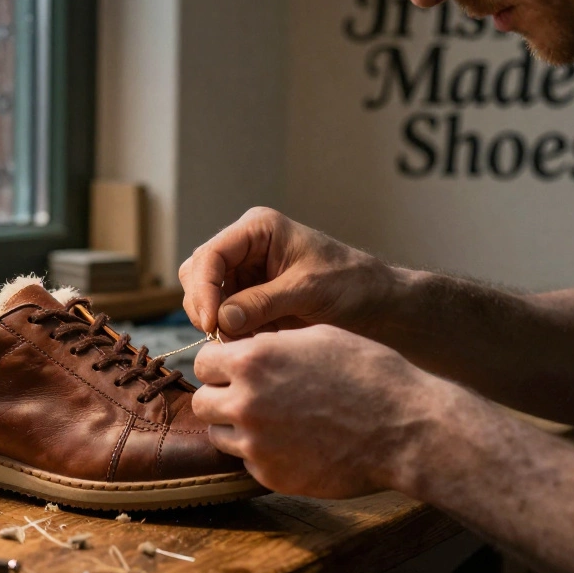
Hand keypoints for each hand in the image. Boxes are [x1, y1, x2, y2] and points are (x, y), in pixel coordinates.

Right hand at [179, 207, 397, 338]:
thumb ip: (263, 302)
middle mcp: (244, 247)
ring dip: (216, 322)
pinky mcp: (247, 298)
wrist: (374, 302)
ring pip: (205, 297)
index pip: (211, 255)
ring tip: (242, 342)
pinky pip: (222, 316)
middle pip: (198, 273)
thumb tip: (221, 319)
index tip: (211, 323)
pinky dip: (229, 332)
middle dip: (204, 306)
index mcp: (257, 229)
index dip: (204, 289)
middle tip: (219, 337)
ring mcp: (244, 273)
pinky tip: (250, 343)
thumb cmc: (350, 283)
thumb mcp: (308, 290)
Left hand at [192, 326, 452, 498]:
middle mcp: (246, 402)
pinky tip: (294, 444)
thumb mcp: (318, 337)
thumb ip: (271, 343)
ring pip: (219, 435)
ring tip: (274, 421)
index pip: (204, 361)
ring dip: (236, 428)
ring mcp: (256, 444)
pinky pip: (247, 462)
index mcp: (254, 360)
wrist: (405, 428)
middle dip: (221, 398)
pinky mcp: (270, 476)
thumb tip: (242, 346)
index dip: (220, 365)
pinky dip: (262, 454)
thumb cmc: (369, 374)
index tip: (235, 369)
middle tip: (250, 397)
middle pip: (202, 402)